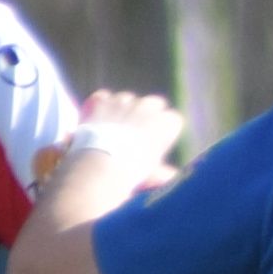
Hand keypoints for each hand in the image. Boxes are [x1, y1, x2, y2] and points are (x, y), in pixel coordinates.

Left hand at [61, 87, 184, 168]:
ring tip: (116, 126)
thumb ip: (163, 172)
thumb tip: (171, 176)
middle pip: (154, 103)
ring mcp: (123, 101)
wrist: (101, 163)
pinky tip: (99, 116)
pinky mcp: (102, 102)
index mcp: (164, 123)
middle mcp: (146, 106)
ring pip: (128, 98)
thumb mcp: (151, 172)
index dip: (166, 130)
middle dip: (149, 113)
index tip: (160, 141)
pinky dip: (103, 104)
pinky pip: (104, 97)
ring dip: (125, 108)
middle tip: (139, 130)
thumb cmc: (131, 170)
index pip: (173, 119)